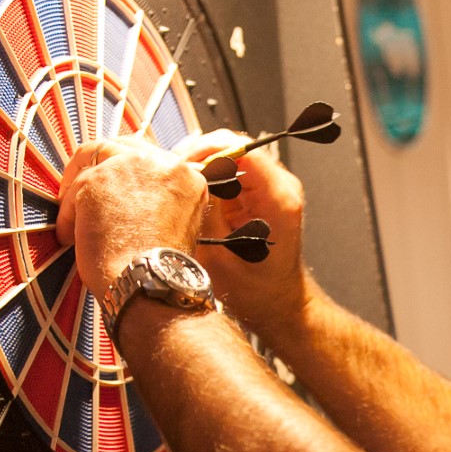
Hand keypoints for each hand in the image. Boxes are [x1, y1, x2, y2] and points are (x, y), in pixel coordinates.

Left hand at [57, 136, 207, 298]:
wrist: (149, 281)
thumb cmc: (161, 267)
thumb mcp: (177, 223)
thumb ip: (160, 199)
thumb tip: (131, 196)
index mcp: (189, 176)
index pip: (149, 158)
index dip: (126, 170)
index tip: (114, 189)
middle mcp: (164, 163)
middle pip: (120, 147)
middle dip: (97, 167)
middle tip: (80, 191)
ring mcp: (131, 167)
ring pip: (94, 162)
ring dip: (81, 192)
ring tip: (76, 221)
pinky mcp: (99, 178)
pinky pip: (75, 187)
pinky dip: (69, 213)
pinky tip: (71, 235)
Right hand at [175, 130, 308, 333]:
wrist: (277, 304)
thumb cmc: (258, 291)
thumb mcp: (219, 255)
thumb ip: (203, 212)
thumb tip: (182, 178)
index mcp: (278, 198)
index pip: (240, 148)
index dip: (204, 151)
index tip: (178, 165)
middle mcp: (280, 187)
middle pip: (233, 147)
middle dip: (197, 157)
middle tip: (170, 176)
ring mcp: (271, 188)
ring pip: (228, 156)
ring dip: (200, 167)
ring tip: (176, 187)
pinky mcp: (259, 194)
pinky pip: (229, 172)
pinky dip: (208, 179)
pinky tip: (190, 195)